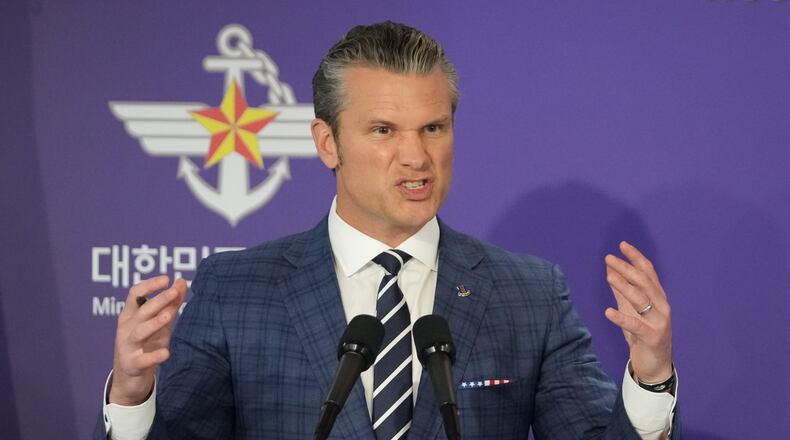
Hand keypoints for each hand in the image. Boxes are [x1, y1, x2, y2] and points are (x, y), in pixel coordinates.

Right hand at [109, 275, 186, 404]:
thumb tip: (182, 281)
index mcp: (130, 315)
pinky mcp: (132, 365)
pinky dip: (154, 357)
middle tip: (174, 291)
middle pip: (141, 311)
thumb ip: (170, 303)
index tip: (167, 279)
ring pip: (139, 332)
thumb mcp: (159, 322)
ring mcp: (127, 347)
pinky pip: (143, 360)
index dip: (150, 285)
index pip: (135, 294)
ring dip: (154, 323)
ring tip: (169, 316)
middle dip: (158, 300)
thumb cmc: (147, 343)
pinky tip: (166, 353)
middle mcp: (126, 328)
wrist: (129, 378)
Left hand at [604, 242, 672, 382]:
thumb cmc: (643, 335)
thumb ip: (622, 291)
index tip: (622, 245)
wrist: (655, 365)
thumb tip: (611, 270)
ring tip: (609, 276)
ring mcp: (659, 322)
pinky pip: (636, 325)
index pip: (648, 273)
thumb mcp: (631, 310)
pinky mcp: (653, 337)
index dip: (636, 258)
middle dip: (627, 268)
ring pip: (641, 299)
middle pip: (644, 282)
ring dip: (624, 286)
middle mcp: (662, 306)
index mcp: (658, 298)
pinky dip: (622, 318)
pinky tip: (608, 312)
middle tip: (609, 258)